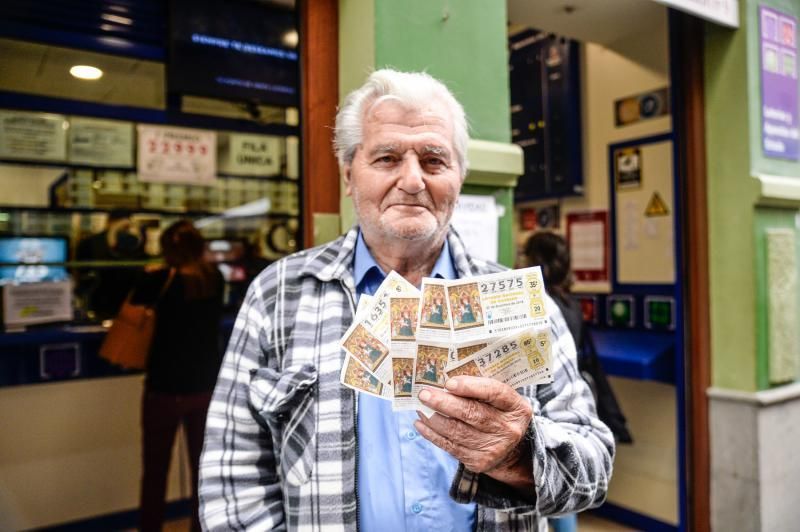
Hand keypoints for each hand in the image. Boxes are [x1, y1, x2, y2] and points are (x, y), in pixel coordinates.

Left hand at [414, 376, 532, 483]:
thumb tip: (444, 380)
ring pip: (458, 432)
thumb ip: (479, 388)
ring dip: (434, 419)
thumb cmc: (497, 414)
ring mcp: (494, 448)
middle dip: (445, 403)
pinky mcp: (479, 462)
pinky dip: (432, 434)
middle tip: (424, 394)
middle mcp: (508, 429)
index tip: (448, 383)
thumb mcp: (499, 399)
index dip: (471, 387)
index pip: (494, 392)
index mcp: (516, 407)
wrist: (509, 450)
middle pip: (473, 413)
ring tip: (419, 407)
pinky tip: (421, 423)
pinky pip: (450, 446)